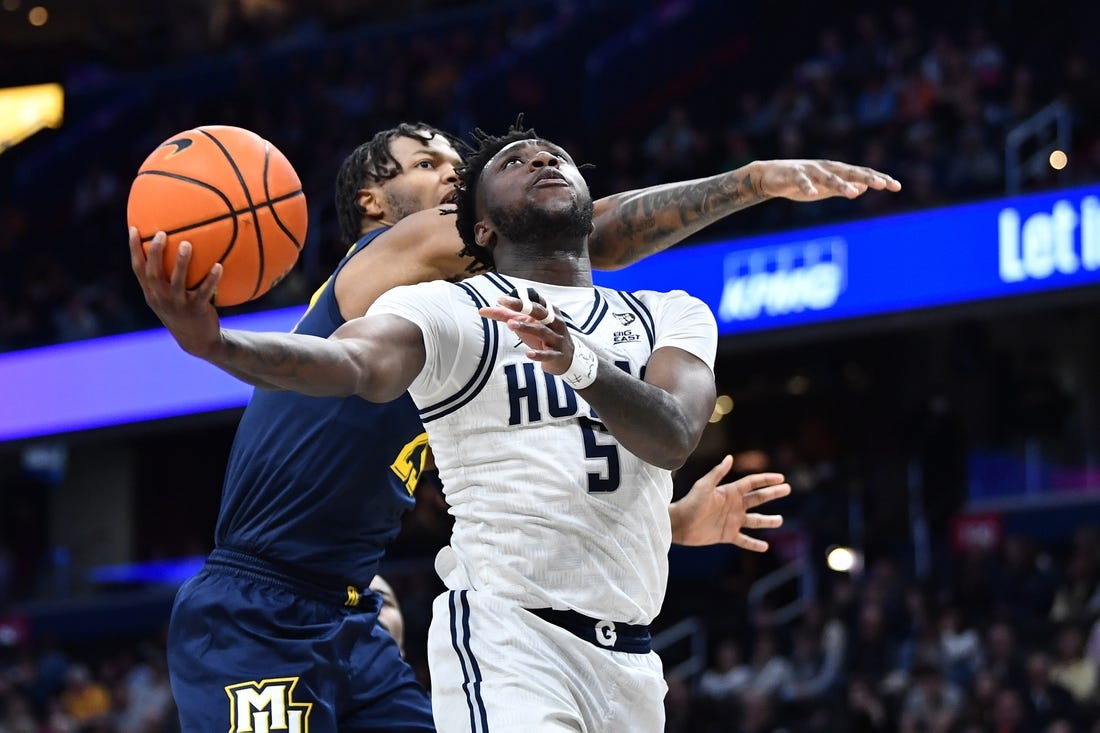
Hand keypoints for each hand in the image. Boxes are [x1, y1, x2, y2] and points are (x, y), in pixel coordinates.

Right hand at [128, 228, 223, 357]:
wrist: (197, 340)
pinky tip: (219, 266)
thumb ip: (166, 277)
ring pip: (177, 283)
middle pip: (153, 274)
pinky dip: (211, 279)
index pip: (138, 269)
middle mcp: (161, 299)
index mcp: (151, 293)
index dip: (134, 250)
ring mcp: (178, 305)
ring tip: (187, 244)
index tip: (134, 228)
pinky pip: (203, 293)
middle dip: (156, 253)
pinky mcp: (196, 310)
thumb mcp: (169, 297)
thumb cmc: (183, 312)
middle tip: (162, 233)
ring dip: (182, 263)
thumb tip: (176, 245)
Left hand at [479, 292, 573, 374]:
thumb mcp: (527, 324)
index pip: (534, 301)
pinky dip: (538, 354)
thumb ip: (506, 316)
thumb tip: (482, 310)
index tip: (501, 299)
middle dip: (523, 307)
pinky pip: (547, 354)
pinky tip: (528, 353)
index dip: (519, 299)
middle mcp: (554, 322)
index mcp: (548, 311)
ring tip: (510, 324)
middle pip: (539, 312)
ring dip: (527, 327)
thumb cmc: (543, 336)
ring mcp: (556, 338)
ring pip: (542, 331)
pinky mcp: (556, 355)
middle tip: (505, 305)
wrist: (566, 358)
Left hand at [671, 455, 789, 549]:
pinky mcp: (727, 535)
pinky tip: (765, 547)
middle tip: (787, 489)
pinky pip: (744, 540)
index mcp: (729, 492)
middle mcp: (734, 505)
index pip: (752, 483)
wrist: (679, 524)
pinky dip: (754, 544)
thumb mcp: (704, 486)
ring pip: (755, 521)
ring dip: (768, 521)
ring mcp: (732, 521)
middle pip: (758, 499)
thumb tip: (730, 457)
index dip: (766, 480)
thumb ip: (717, 473)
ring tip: (780, 520)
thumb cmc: (690, 503)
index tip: (781, 477)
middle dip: (773, 494)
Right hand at [751, 159, 900, 201]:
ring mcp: (810, 170)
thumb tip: (863, 188)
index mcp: (836, 171)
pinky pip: (802, 180)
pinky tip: (813, 192)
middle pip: (850, 172)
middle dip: (867, 178)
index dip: (879, 179)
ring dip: (840, 184)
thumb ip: (843, 188)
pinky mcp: (793, 174)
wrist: (769, 177)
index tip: (896, 187)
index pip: (862, 174)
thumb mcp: (825, 189)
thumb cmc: (799, 184)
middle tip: (882, 185)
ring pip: (828, 176)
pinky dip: (807, 186)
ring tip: (852, 192)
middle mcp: (827, 168)